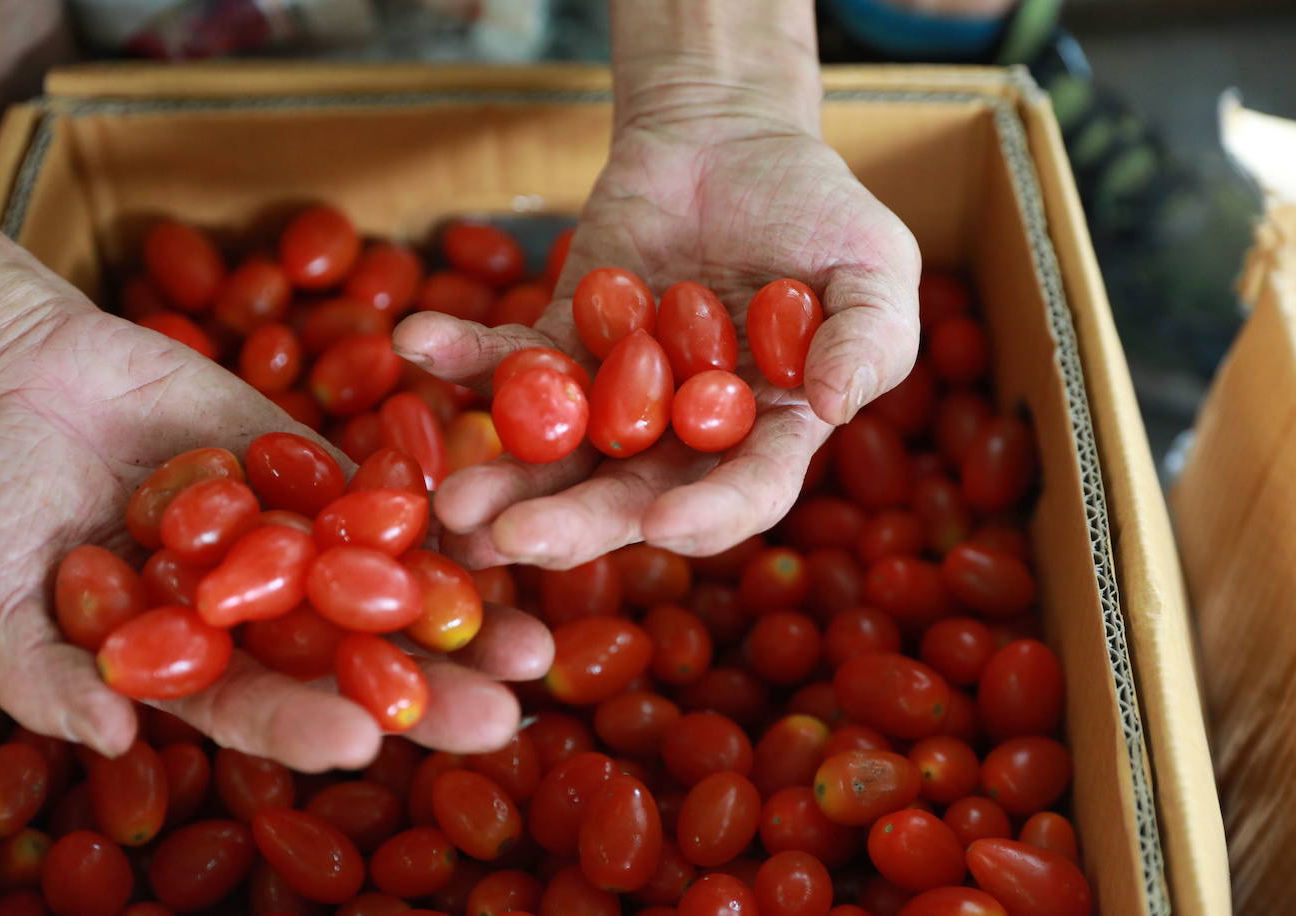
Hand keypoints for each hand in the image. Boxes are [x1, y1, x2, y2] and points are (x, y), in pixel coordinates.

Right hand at [0, 204, 550, 768]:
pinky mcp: (314, 462)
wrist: (5, 375)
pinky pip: (377, 484)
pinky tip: (496, 529)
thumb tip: (113, 740)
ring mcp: (294, 534)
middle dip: (428, 692)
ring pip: (388, 583)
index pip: (258, 709)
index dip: (308, 727)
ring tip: (536, 640)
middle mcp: (259, 611)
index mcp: (193, 663)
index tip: (366, 743)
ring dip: (460, 612)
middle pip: (352, 661)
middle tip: (506, 718)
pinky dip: (432, 506)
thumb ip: (43, 676)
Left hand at [396, 87, 920, 569]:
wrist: (730, 141)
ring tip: (457, 506)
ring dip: (509, 478)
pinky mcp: (562, 343)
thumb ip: (870, 338)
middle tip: (514, 541)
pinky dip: (463, 354)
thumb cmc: (818, 208)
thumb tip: (833, 407)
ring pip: (562, 452)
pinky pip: (509, 359)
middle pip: (631, 493)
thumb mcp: (876, 266)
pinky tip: (419, 342)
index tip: (661, 525)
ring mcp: (617, 395)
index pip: (743, 493)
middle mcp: (685, 434)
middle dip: (575, 524)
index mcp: (768, 434)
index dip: (708, 516)